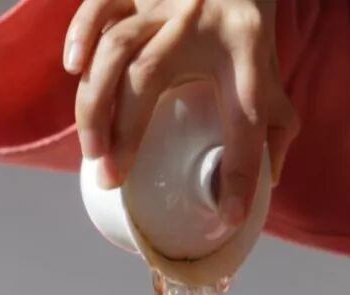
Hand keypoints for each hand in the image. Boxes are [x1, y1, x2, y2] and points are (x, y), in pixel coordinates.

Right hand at [63, 0, 298, 224]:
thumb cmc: (246, 32)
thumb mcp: (270, 74)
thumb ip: (275, 127)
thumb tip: (269, 183)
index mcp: (246, 46)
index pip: (244, 119)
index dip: (240, 173)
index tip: (227, 218)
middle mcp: (200, 19)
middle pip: (149, 77)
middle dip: (124, 134)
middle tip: (111, 179)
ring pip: (115, 47)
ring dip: (94, 103)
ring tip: (91, 151)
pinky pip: (97, 7)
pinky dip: (80, 37)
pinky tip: (74, 71)